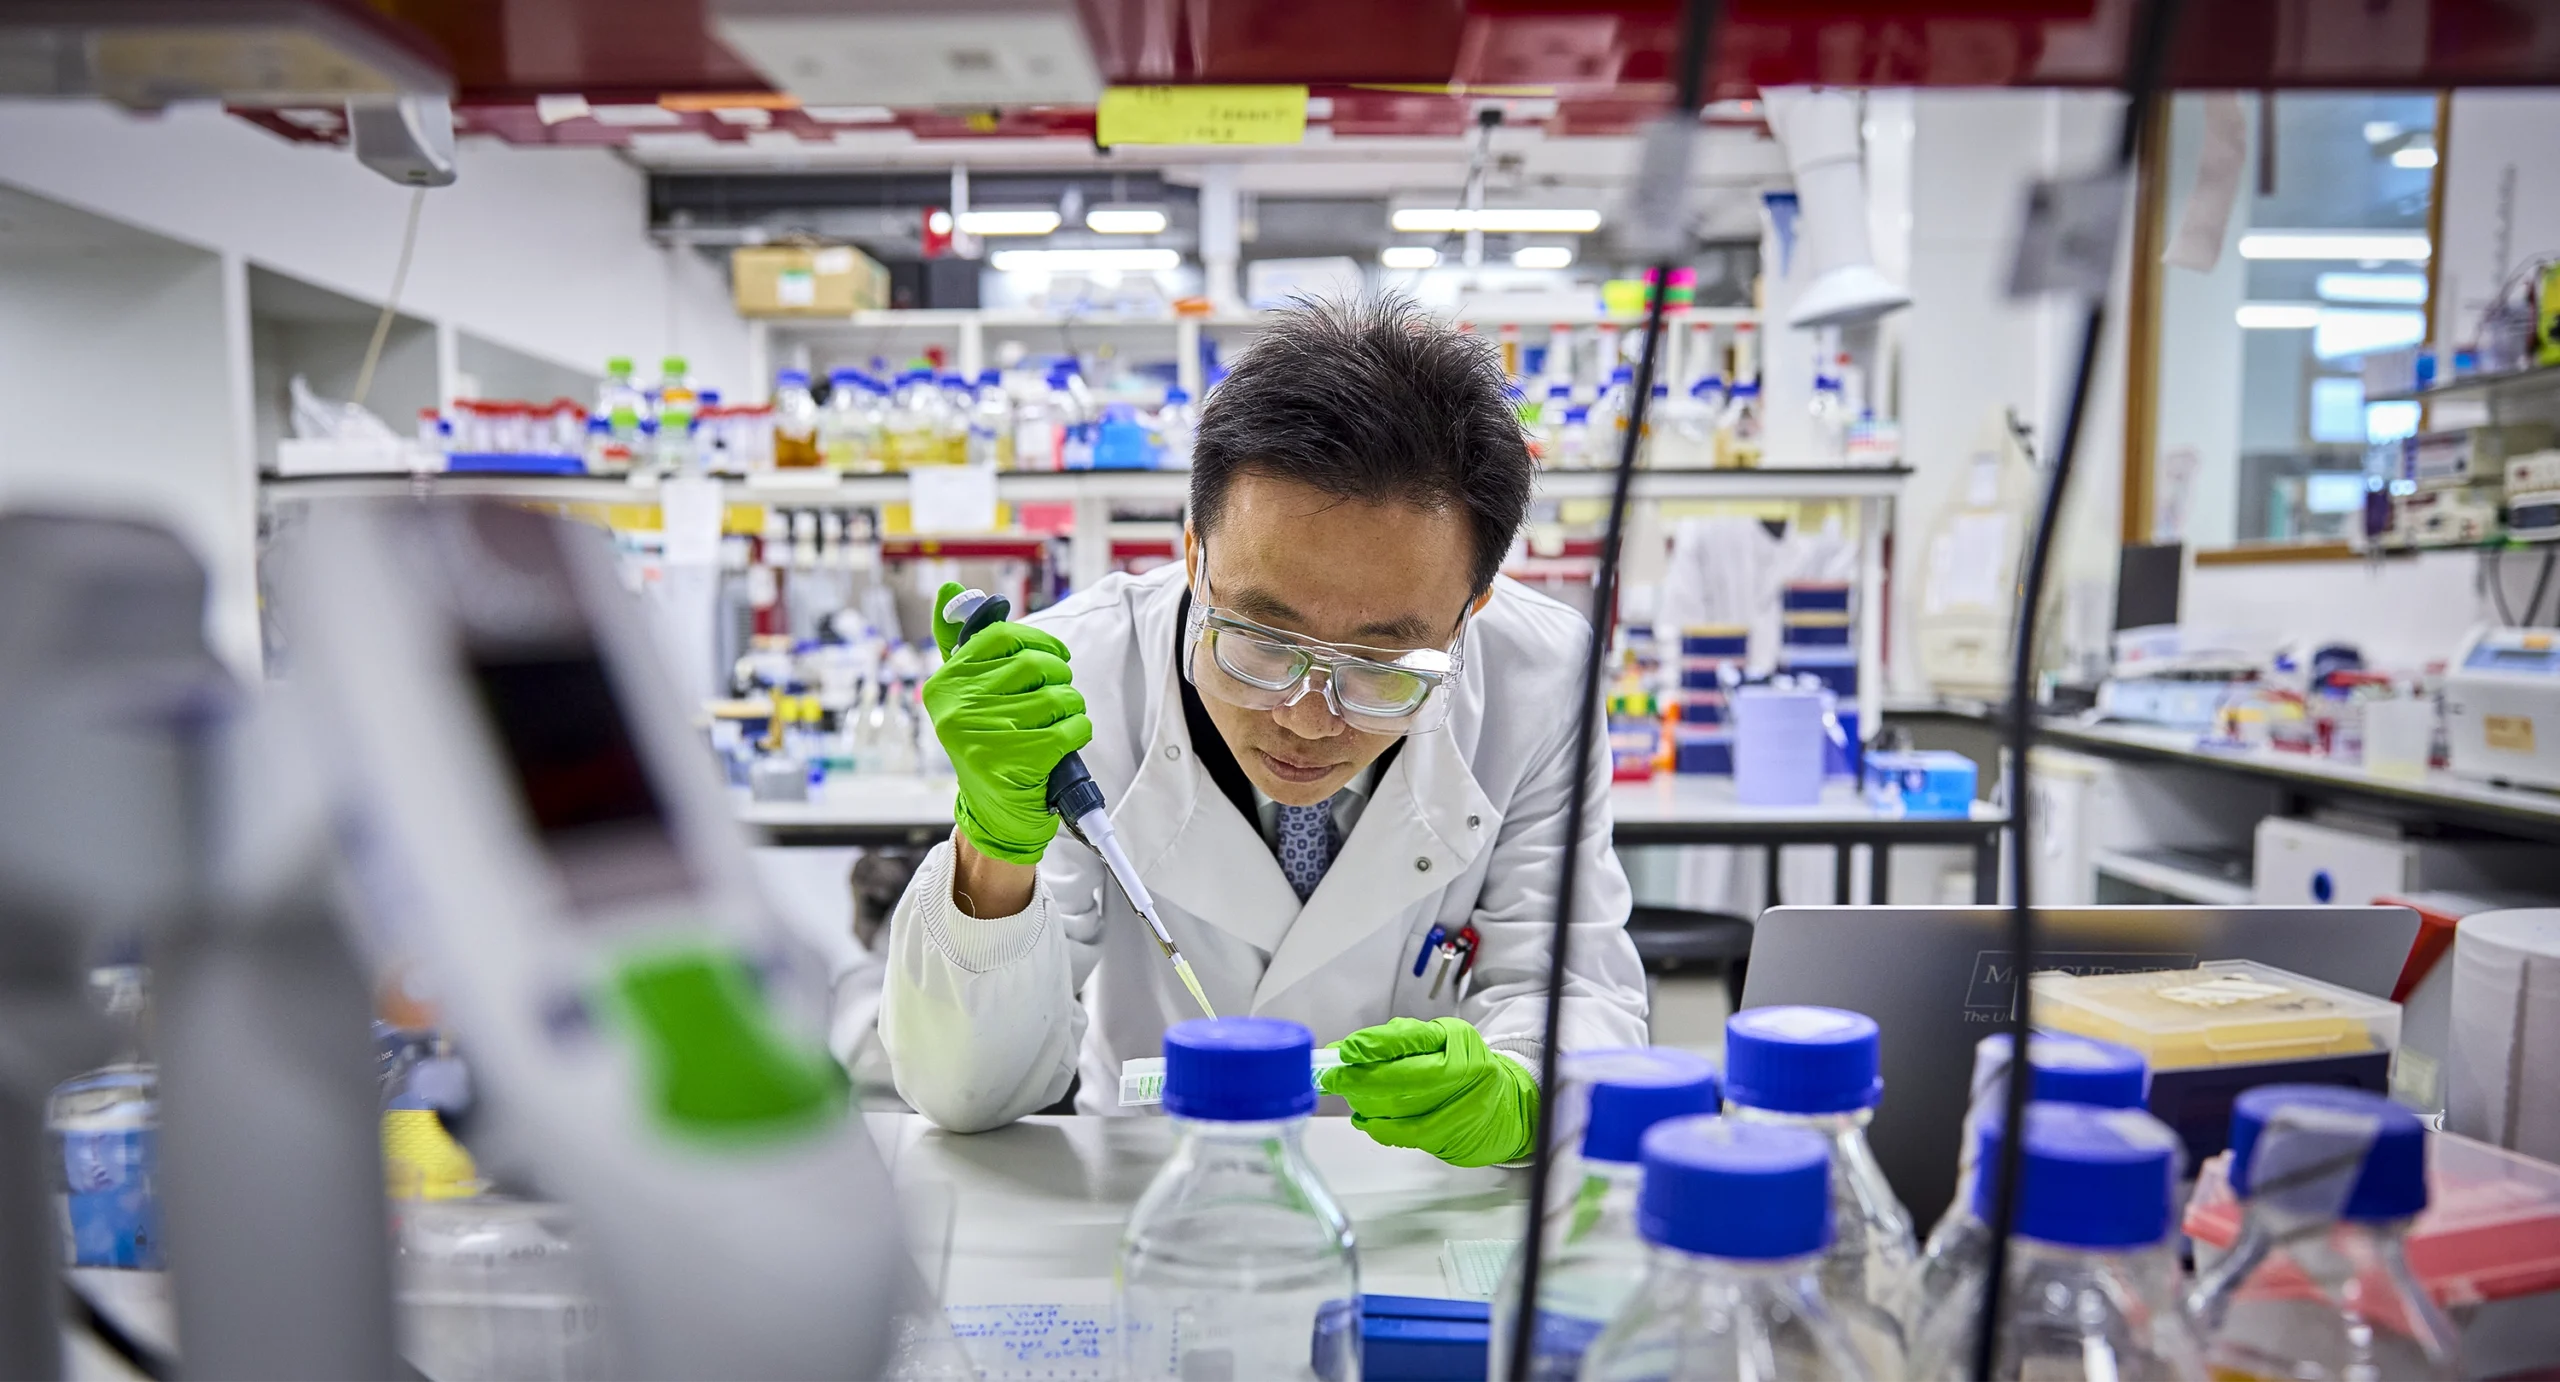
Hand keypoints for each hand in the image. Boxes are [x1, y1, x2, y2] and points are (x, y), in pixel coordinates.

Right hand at [922, 581, 1091, 866]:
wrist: (994, 815)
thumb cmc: (987, 745)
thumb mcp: (965, 694)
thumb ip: (958, 642)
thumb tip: (949, 588)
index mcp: (945, 683)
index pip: (1001, 635)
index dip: (1038, 641)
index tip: (1052, 656)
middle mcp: (957, 706)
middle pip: (1034, 664)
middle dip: (1059, 677)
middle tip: (1058, 695)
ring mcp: (983, 734)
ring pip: (1056, 696)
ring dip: (1071, 708)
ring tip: (1059, 722)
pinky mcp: (1013, 761)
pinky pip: (1069, 727)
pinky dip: (1079, 731)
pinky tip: (1067, 741)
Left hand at [1317, 1016, 1537, 1167]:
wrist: (1504, 1106)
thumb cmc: (1462, 1067)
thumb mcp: (1437, 1042)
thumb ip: (1393, 1042)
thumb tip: (1344, 1050)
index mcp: (1456, 1039)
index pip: (1411, 1039)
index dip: (1375, 1045)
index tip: (1346, 1050)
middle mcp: (1463, 1070)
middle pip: (1402, 1077)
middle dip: (1359, 1078)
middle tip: (1332, 1078)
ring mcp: (1460, 1106)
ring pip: (1399, 1107)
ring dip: (1364, 1102)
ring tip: (1348, 1095)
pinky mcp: (1452, 1135)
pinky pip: (1406, 1133)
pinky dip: (1378, 1126)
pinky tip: (1365, 1119)